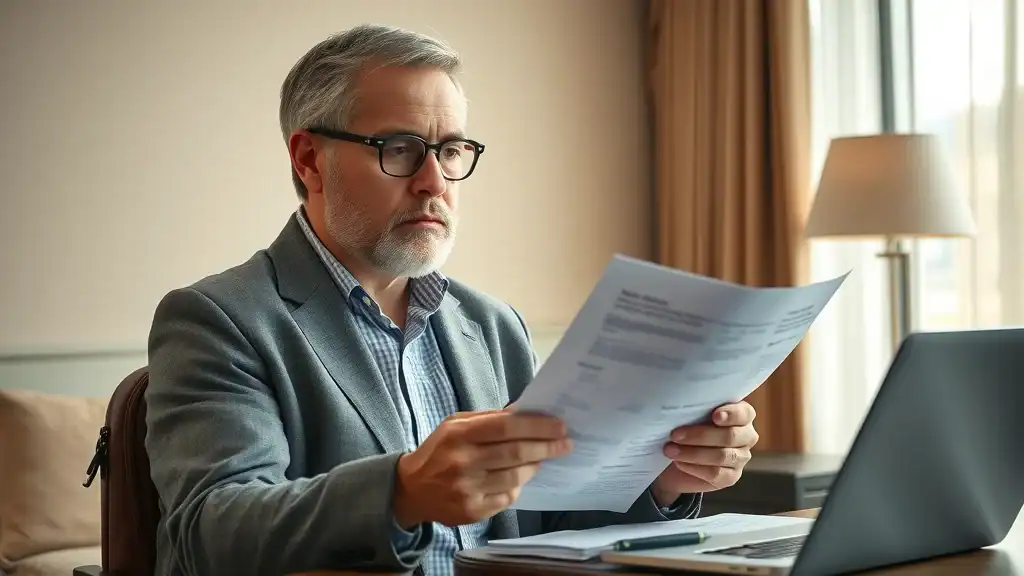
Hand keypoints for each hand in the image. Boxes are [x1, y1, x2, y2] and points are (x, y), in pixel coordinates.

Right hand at [393, 409, 571, 527]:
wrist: (412, 489)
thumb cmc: (440, 450)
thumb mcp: (456, 425)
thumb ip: (490, 418)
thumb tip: (526, 412)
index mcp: (458, 434)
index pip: (506, 427)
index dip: (537, 426)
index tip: (560, 426)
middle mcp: (462, 461)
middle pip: (515, 453)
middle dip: (546, 447)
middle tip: (565, 442)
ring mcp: (467, 489)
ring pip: (515, 477)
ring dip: (534, 466)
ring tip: (543, 458)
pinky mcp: (472, 510)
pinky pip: (507, 497)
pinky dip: (519, 485)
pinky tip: (521, 477)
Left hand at [651, 401, 757, 506]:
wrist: (676, 460)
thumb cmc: (687, 428)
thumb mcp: (691, 414)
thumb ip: (695, 409)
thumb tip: (681, 405)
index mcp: (742, 415)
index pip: (744, 413)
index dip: (731, 414)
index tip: (715, 415)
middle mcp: (746, 436)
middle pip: (730, 436)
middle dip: (700, 435)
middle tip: (675, 435)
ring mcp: (741, 458)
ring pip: (721, 456)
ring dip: (692, 453)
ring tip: (670, 450)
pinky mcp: (731, 477)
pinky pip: (715, 473)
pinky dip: (694, 467)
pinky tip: (679, 462)